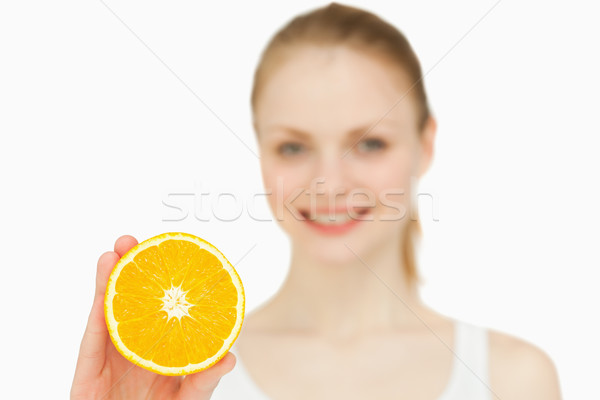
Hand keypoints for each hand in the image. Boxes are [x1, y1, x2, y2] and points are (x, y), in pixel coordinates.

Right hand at [70, 235, 235, 398]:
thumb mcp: (186, 399)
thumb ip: (203, 381)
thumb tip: (229, 356)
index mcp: (163, 349)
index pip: (166, 309)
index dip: (167, 282)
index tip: (174, 254)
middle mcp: (138, 345)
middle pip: (136, 300)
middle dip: (137, 269)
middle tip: (138, 241)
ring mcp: (111, 354)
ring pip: (112, 307)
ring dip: (113, 275)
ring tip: (119, 249)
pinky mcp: (89, 366)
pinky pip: (94, 333)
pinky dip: (98, 304)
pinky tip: (103, 278)